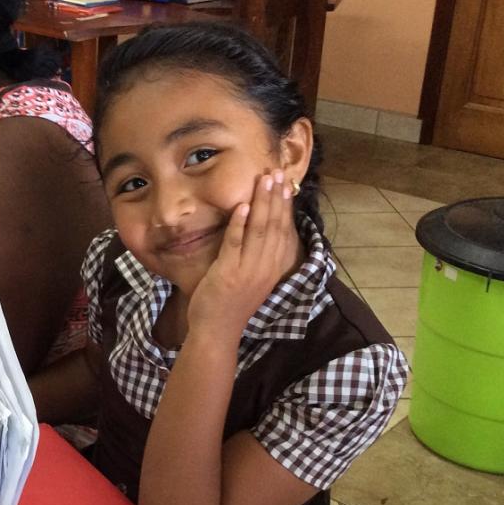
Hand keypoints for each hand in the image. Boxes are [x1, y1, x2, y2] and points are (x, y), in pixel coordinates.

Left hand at [187, 169, 300, 341]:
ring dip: (262, 203)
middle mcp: (266, 268)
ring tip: (264, 180)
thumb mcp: (252, 280)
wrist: (217, 332)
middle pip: (275, 227)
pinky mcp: (228, 273)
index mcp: (273, 269)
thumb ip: (258, 257)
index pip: (284, 232)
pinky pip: (236, 244)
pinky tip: (243, 205)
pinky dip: (239, 224)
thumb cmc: (231, 305)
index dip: (285, 207)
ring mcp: (248, 271)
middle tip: (277, 173)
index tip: (286, 185)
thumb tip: (259, 231)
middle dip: (276, 198)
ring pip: (259, 231)